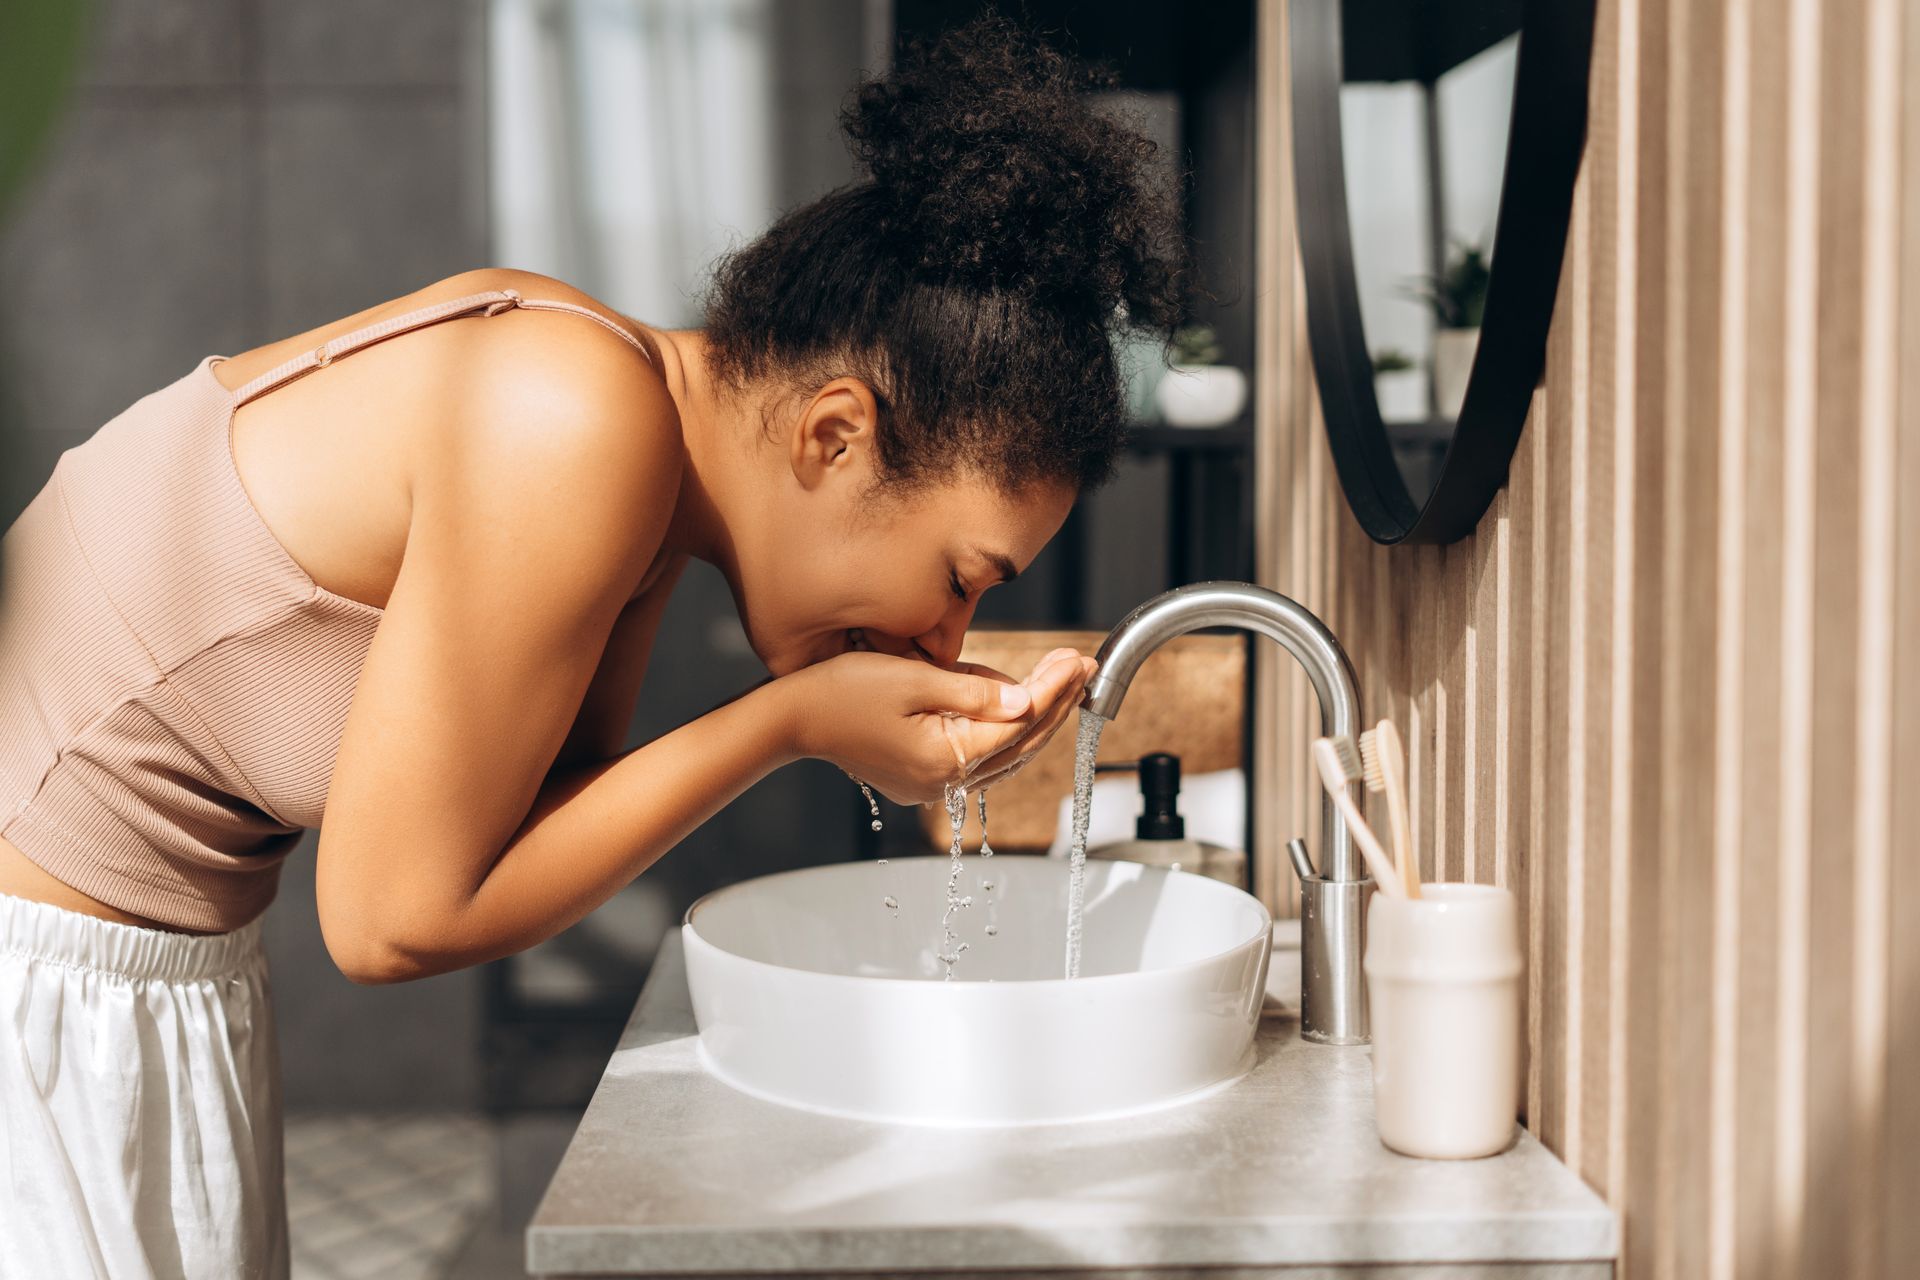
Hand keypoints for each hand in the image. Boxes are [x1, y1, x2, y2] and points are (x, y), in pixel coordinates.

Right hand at [777, 648, 1090, 804]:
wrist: (791, 717)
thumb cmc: (842, 690)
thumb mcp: (913, 678)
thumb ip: (974, 692)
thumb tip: (1026, 701)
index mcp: (944, 759)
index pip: (1019, 723)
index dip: (1054, 689)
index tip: (1078, 659)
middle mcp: (943, 783)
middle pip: (1020, 743)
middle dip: (1055, 702)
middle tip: (1081, 666)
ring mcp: (932, 785)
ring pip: (1003, 752)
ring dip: (1031, 715)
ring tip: (1055, 675)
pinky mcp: (921, 777)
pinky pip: (976, 754)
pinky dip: (997, 727)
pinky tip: (1007, 695)